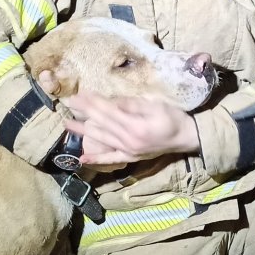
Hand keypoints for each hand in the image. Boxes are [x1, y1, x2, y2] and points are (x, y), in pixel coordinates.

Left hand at [63, 92, 199, 166]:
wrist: (186, 138)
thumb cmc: (173, 118)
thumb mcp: (155, 105)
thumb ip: (131, 104)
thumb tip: (110, 102)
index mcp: (134, 125)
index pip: (107, 111)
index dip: (92, 103)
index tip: (78, 95)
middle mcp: (128, 140)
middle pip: (101, 124)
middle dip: (83, 113)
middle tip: (68, 104)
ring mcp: (128, 151)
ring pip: (101, 139)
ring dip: (83, 132)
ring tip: (67, 125)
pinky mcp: (130, 157)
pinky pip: (110, 158)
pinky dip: (96, 158)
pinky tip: (81, 159)